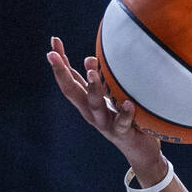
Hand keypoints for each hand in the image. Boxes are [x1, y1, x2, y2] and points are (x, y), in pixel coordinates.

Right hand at [46, 36, 164, 180]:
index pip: (69, 80)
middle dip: (61, 72)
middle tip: (53, 54)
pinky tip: (128, 103)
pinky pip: (123, 123)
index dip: (60, 62)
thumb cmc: (123, 120)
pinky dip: (125, 114)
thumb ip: (99, 82)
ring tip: (92, 73)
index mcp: (86, 103)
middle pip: (72, 91)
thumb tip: (90, 57)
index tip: (54, 41)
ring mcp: (106, 124)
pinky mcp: (122, 134)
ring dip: (93, 88)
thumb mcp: (109, 99)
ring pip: (95, 106)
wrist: (139, 151)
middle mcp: (91, 113)